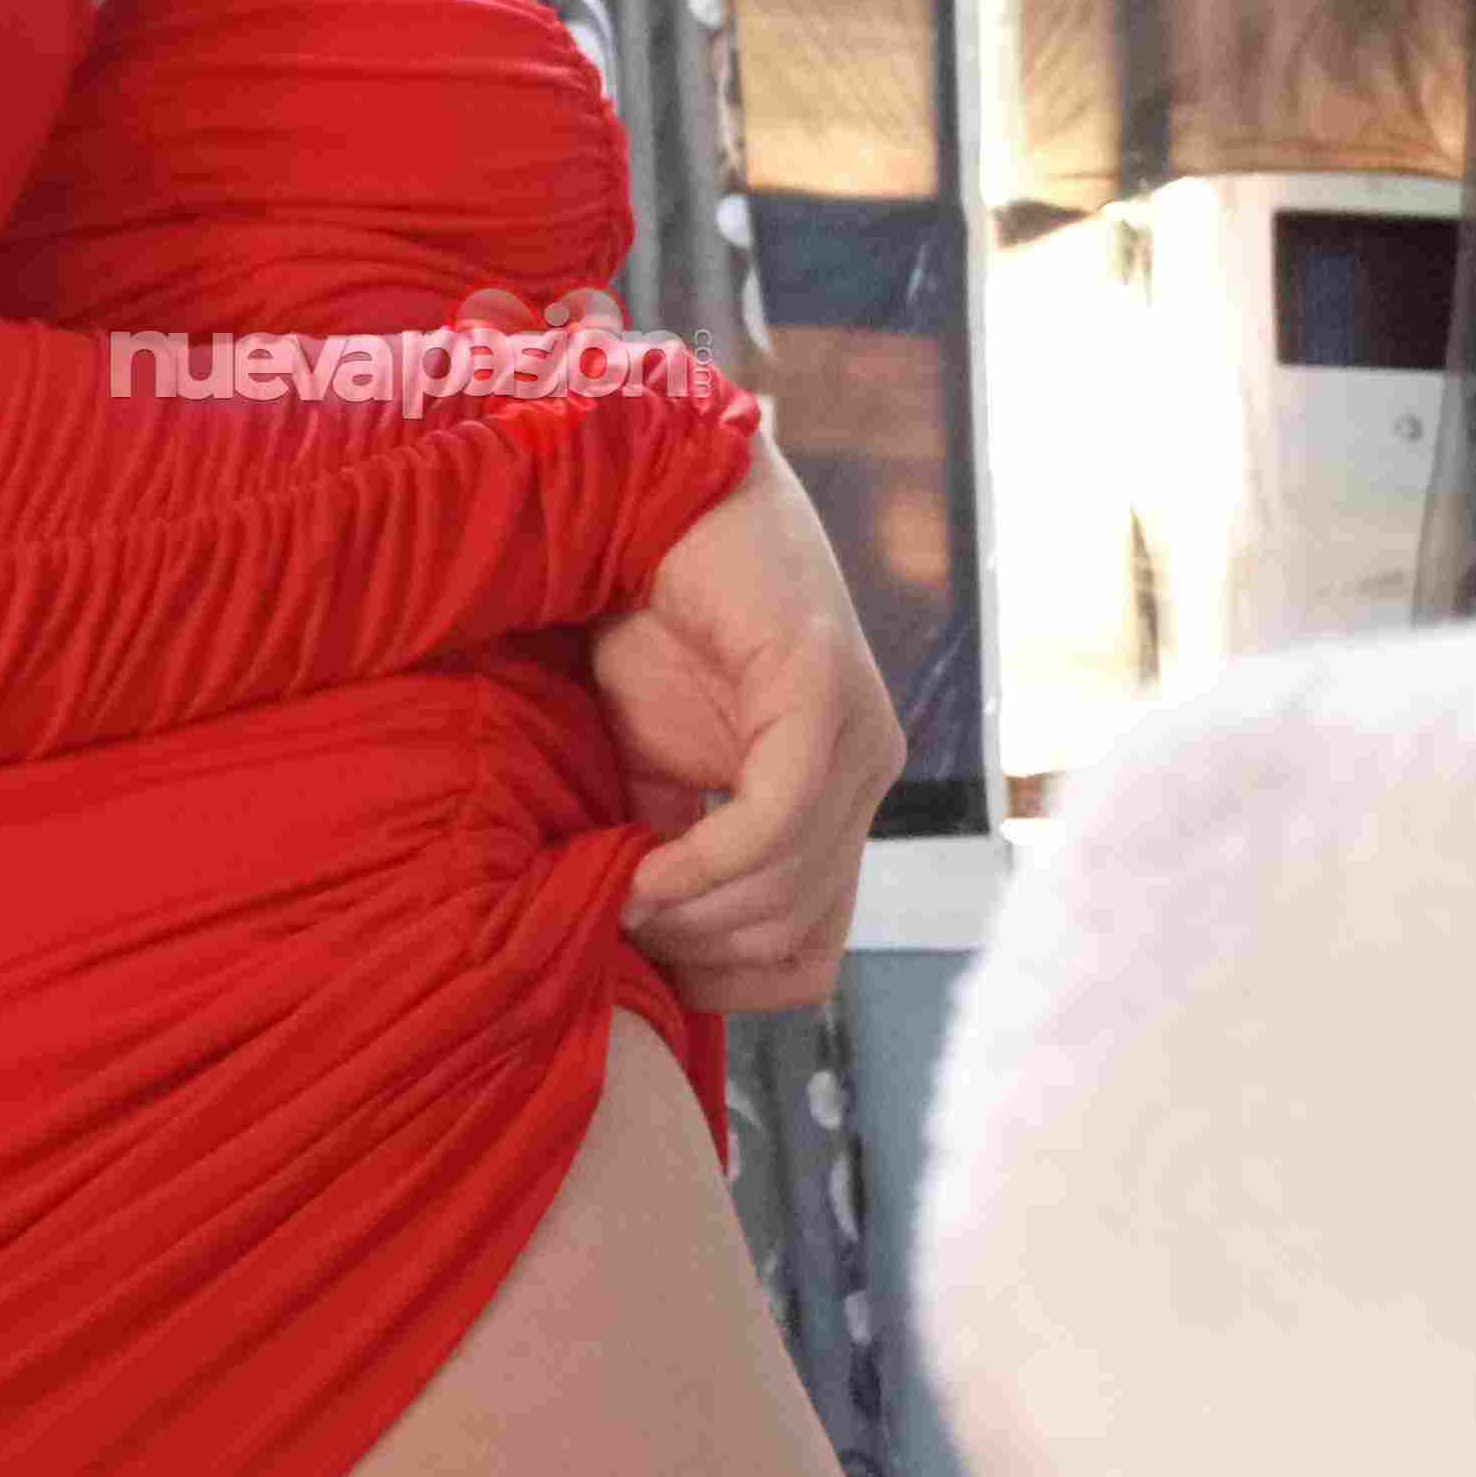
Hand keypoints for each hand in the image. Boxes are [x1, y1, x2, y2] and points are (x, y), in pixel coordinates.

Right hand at [585, 424, 906, 1014]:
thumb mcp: (645, 764)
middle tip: (610, 929)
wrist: (647, 492)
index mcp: (834, 798)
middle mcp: (865, 773)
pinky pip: (777, 818)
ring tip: (614, 896)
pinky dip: (704, 862)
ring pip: (789, 887)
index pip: (810, 952)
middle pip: (797, 936)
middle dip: (697, 953)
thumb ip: (661, 847)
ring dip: (692, 914)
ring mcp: (858, 734)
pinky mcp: (822, 690)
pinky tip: (639, 867)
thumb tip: (629, 952)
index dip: (723, 984)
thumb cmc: (646, 618)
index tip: (635, 963)